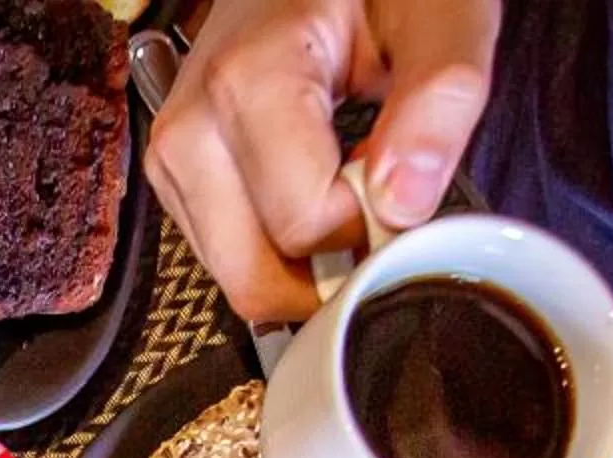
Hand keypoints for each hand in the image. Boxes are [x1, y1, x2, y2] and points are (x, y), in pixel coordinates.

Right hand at [148, 0, 501, 322]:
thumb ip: (439, 100)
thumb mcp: (439, 15)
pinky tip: (312, 192)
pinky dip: (276, 247)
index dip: (372, 227)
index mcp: (247, 81)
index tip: (406, 187)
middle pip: (253, 274)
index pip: (305, 224)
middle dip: (329, 267)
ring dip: (303, 262)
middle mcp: (190, 128)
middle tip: (379, 206)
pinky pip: (227, 256)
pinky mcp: (174, 175)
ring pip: (236, 276)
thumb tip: (403, 202)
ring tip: (346, 187)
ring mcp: (173, 156)